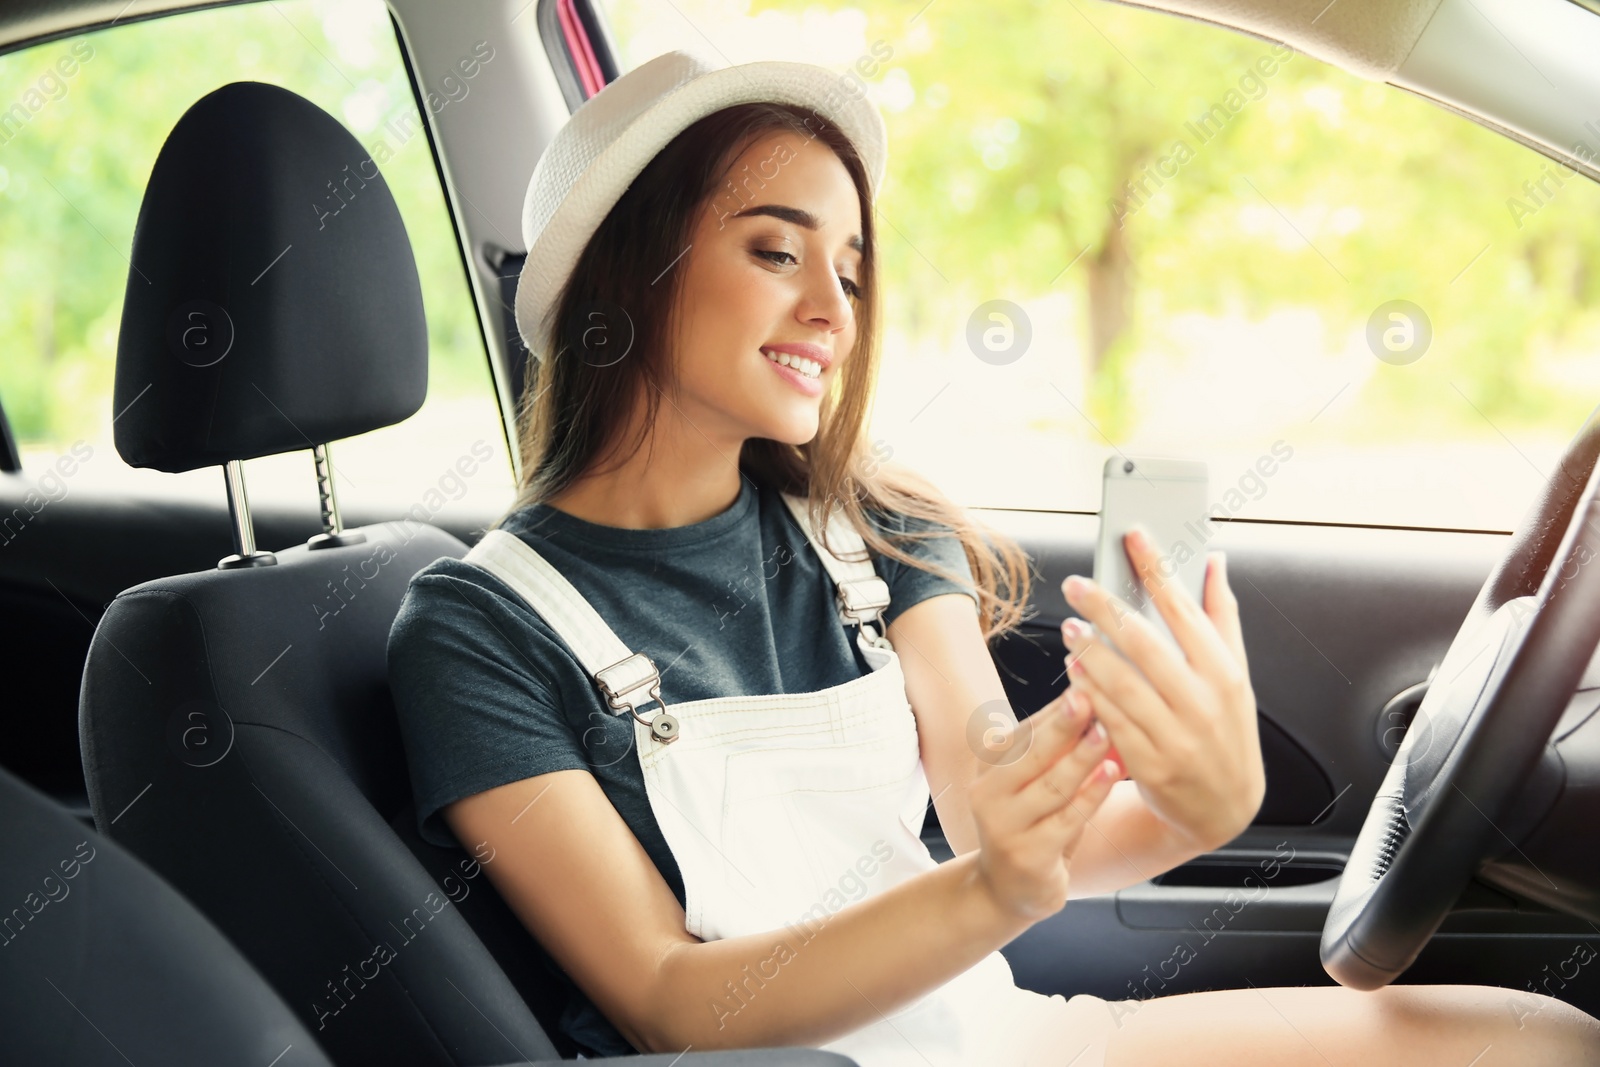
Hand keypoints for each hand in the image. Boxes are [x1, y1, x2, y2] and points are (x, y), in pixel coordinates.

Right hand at [968, 694, 1120, 922]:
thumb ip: (1053, 748)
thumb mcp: (1033, 783)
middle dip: (1064, 724)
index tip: (1087, 682)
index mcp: (989, 767)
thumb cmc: (1032, 824)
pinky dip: (1091, 794)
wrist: (1008, 889)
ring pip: (1051, 786)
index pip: (1025, 730)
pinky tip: (1111, 774)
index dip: (1057, 708)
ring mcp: (1004, 826)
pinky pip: (1067, 819)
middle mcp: (988, 793)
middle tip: (1090, 696)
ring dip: (1082, 758)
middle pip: (1032, 753)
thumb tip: (1088, 695)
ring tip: (1107, 733)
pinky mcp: (1028, 855)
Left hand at [1058, 525, 1263, 851]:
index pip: (1184, 608)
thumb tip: (1213, 561)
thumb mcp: (1234, 675)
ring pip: (1122, 684)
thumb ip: (1221, 617)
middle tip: (1076, 585)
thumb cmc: (1225, 728)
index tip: (1133, 535)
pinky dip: (1090, 694)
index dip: (1157, 568)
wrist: (1224, 809)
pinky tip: (1074, 671)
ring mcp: (1177, 736)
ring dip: (1090, 652)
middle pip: (1144, 643)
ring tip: (1070, 626)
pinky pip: (1111, 722)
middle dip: (1105, 608)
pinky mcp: (1151, 765)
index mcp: (1225, 673)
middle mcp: (1203, 702)